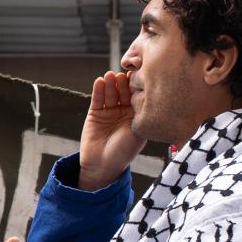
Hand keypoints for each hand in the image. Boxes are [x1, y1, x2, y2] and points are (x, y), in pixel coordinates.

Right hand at [79, 71, 145, 192]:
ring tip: (110, 76)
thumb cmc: (124, 151)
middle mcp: (124, 111)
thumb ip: (140, 115)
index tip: (138, 77)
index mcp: (137, 116)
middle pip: (124, 92)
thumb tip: (146, 93)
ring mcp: (109, 111)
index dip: (137, 87)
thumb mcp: (138, 133)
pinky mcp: (95, 113)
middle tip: (123, 76)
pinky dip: (98, 90)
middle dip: (123, 84)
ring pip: (110, 94)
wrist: (103, 165)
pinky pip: (97, 99)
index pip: (137, 97)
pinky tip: (99, 81)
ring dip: (110, 84)